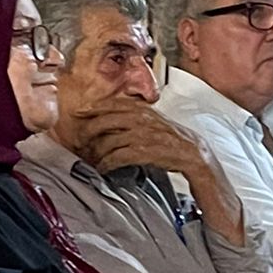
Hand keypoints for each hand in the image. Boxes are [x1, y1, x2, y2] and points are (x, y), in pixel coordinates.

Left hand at [64, 99, 212, 178]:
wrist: (193, 153)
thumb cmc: (172, 138)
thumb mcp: (154, 120)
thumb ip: (135, 115)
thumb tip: (113, 117)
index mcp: (142, 109)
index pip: (111, 104)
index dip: (92, 108)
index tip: (78, 113)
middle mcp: (140, 119)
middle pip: (103, 121)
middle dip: (87, 131)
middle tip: (79, 139)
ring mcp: (141, 136)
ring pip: (108, 141)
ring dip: (96, 152)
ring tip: (89, 158)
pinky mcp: (143, 152)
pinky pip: (117, 157)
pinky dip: (106, 163)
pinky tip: (102, 168)